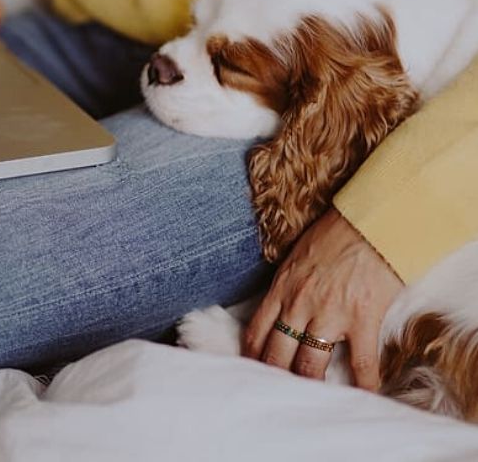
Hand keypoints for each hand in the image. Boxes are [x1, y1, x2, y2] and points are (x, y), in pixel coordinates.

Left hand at [242, 208, 403, 389]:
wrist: (368, 223)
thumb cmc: (333, 235)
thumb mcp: (296, 258)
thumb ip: (287, 286)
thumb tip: (282, 309)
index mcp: (281, 288)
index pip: (257, 331)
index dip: (253, 356)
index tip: (252, 370)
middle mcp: (299, 304)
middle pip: (278, 354)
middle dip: (276, 376)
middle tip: (279, 391)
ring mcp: (329, 314)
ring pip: (310, 364)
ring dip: (310, 383)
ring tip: (312, 397)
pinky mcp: (361, 319)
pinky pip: (360, 364)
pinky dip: (363, 384)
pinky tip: (363, 395)